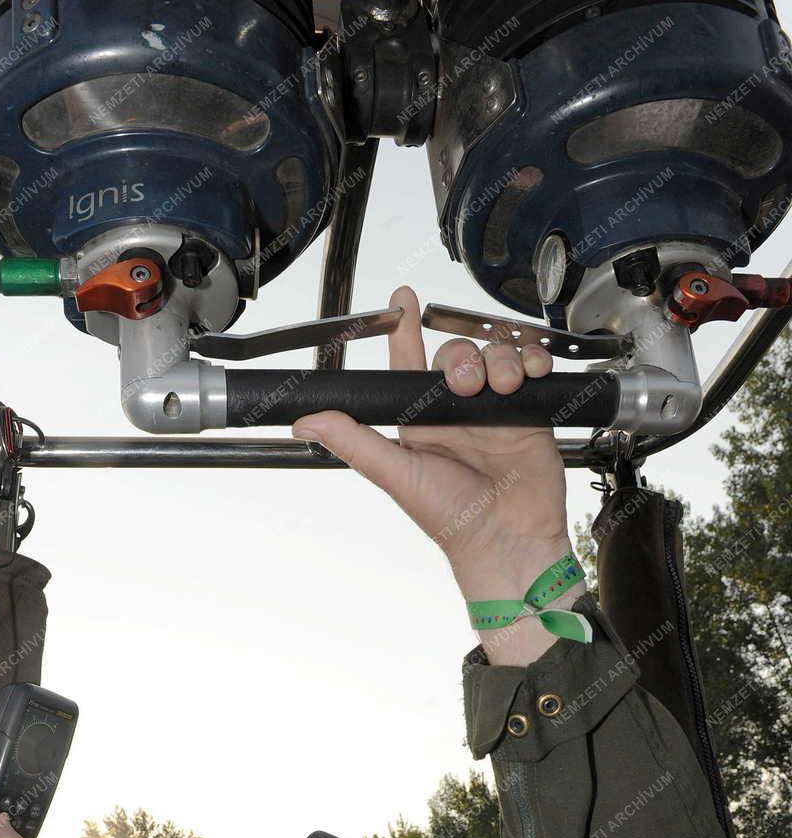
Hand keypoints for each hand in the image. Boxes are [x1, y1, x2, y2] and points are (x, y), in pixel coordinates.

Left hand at [291, 286, 576, 607]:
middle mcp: (457, 412)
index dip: (405, 330)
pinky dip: (533, 362)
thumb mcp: (395, 474)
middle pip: (457, 353)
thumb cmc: (450, 517)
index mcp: (422, 422)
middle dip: (462, 357)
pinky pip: (532, 368)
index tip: (402, 299)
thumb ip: (353, 441)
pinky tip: (530, 376)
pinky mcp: (529, 413)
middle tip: (466, 383)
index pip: (409, 364)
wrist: (507, 538)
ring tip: (503, 386)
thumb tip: (304, 422)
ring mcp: (494, 410)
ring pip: (495, 355)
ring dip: (501, 359)